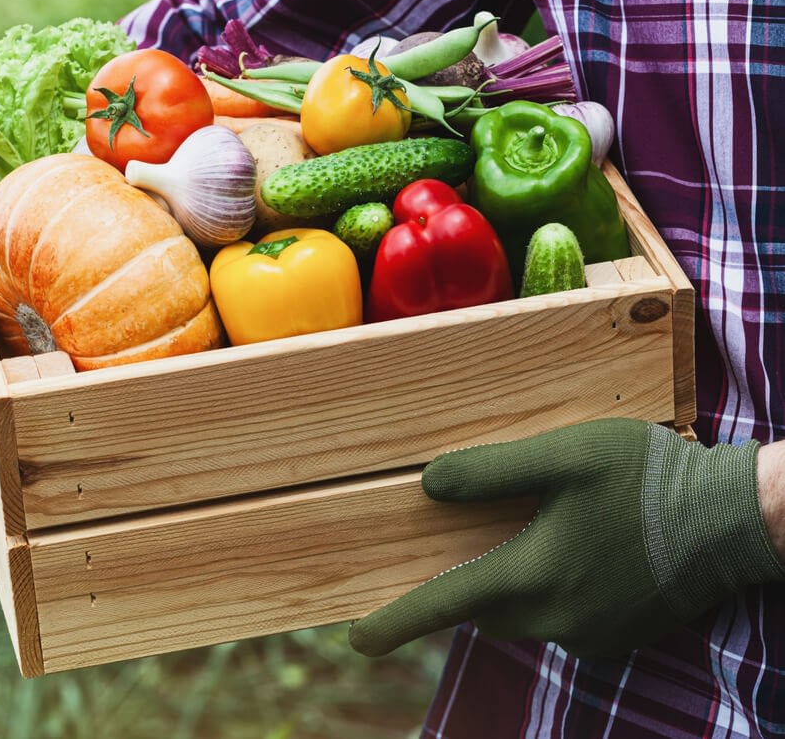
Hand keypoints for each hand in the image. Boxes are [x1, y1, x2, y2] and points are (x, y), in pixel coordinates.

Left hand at [347, 418, 783, 658]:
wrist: (736, 521)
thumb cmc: (648, 479)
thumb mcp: (566, 455)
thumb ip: (492, 471)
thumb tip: (428, 486)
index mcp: (535, 575)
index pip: (446, 605)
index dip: (397, 622)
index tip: (358, 639)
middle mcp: (556, 618)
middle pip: (481, 609)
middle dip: (466, 585)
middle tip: (476, 541)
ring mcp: (589, 635)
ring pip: (520, 616)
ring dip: (512, 584)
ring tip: (539, 534)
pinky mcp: (615, 638)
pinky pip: (559, 622)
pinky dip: (551, 593)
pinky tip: (580, 552)